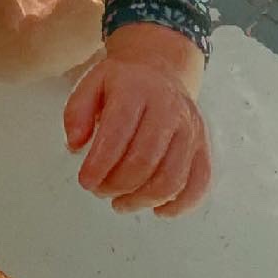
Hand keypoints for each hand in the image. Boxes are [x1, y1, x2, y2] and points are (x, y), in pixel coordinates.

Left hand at [63, 26, 209, 215]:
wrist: (161, 67)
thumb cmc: (123, 83)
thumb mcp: (93, 83)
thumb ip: (76, 112)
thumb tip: (75, 146)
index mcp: (136, 88)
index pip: (118, 131)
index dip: (100, 163)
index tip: (85, 181)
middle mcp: (168, 106)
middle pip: (145, 159)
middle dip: (117, 184)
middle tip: (100, 190)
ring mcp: (190, 128)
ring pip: (171, 177)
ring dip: (142, 200)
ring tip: (121, 202)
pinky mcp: (202, 146)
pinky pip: (200, 182)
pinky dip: (180, 205)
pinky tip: (158, 210)